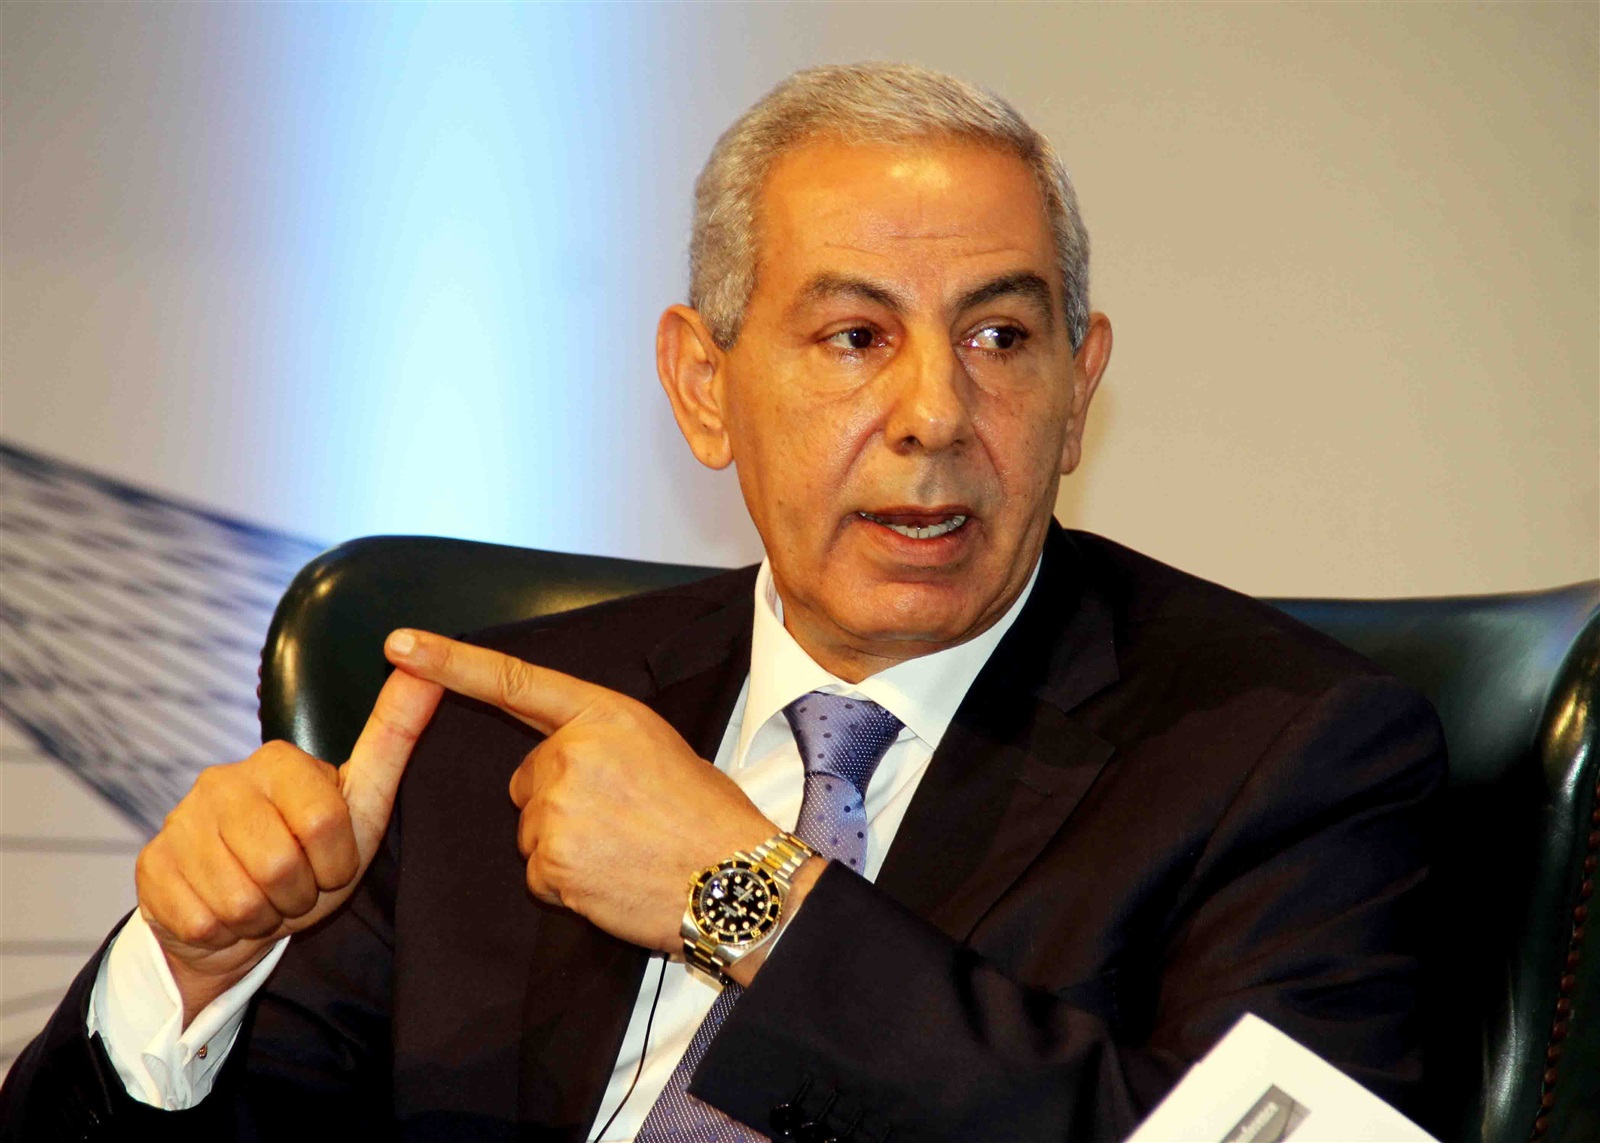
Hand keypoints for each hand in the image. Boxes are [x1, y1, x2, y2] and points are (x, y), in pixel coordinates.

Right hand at [135, 670, 443, 1022]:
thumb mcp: (364, 799)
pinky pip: (202, 922)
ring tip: (263, 897)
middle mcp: (221, 780)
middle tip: (293, 885)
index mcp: (278, 760)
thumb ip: (396, 734)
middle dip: (298, 893)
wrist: (244, 913)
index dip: (337, 862)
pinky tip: (225, 912)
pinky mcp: (149, 867)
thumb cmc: (314, 854)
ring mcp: (179, 821)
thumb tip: (429, 668)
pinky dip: (225, 934)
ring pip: (239, 900)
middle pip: (280, 865)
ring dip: (263, 916)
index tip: (330, 861)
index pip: (325, 823)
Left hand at [384, 628, 778, 954]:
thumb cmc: (708, 817)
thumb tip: (563, 761)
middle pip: (528, 779)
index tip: (401, 645)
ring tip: (624, 850)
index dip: (450, 662)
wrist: (734, 880)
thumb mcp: (660, 747)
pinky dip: (568, 883)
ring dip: (565, 845)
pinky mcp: (549, 862)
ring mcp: (556, 809)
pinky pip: (538, 873)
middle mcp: (572, 754)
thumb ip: (601, 742)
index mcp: (604, 715)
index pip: (515, 681)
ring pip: (532, 828)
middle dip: (559, 801)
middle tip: (621, 820)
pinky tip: (612, 880)